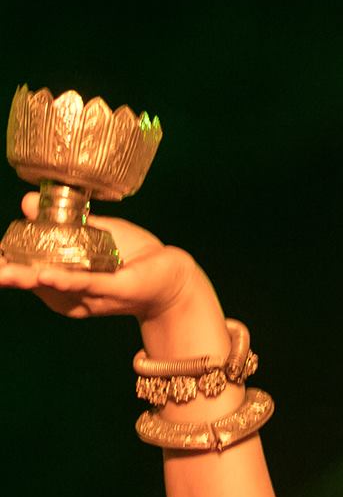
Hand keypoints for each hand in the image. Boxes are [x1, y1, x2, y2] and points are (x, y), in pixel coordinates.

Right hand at [0, 191, 198, 323]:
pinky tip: (46, 275)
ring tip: (5, 273)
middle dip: (7, 274)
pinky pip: (85, 285)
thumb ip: (60, 220)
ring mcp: (89, 293)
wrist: (172, 272)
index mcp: (60, 276)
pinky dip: (65, 281)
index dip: (5, 262)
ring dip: (28, 278)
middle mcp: (69, 290)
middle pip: (31, 280)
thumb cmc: (132, 254)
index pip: (24, 267)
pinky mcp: (113, 290)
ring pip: (53, 285)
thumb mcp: (93, 231)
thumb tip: (25, 203)